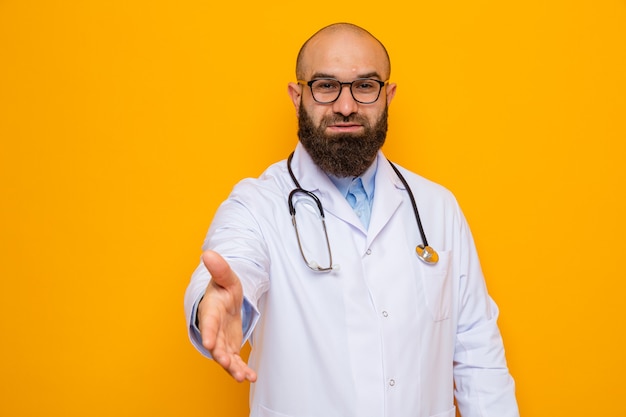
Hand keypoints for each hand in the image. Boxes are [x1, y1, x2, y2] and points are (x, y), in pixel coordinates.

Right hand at [197, 250, 256, 382]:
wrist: (225, 301)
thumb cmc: (223, 289)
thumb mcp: (226, 278)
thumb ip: (220, 269)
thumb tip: (208, 253)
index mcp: (211, 311)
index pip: (209, 322)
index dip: (210, 333)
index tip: (210, 343)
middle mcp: (214, 329)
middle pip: (216, 344)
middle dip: (221, 355)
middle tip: (228, 363)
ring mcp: (222, 341)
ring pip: (225, 357)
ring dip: (233, 367)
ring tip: (242, 376)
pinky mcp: (230, 348)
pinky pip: (235, 361)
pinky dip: (242, 370)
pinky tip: (251, 377)